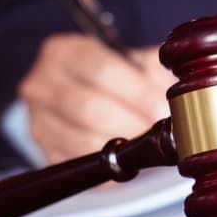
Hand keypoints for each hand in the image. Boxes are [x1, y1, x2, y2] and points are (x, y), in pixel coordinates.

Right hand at [18, 34, 172, 162]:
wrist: (84, 93)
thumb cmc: (114, 75)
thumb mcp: (133, 61)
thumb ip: (152, 68)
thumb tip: (179, 88)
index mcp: (64, 52)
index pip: (99, 69)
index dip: (135, 91)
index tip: (161, 107)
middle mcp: (41, 84)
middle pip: (88, 107)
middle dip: (130, 122)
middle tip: (157, 131)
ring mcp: (38, 120)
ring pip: (82, 140)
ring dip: (122, 148)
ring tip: (148, 145)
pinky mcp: (45, 151)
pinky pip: (80, 164)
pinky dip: (109, 164)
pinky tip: (129, 158)